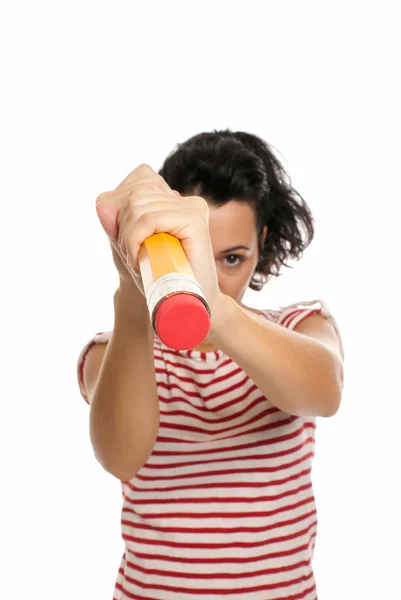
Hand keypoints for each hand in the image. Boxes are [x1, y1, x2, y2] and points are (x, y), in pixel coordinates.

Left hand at [95, 164, 222, 314]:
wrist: (186, 304)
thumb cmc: (159, 279)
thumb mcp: (130, 246)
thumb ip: (116, 224)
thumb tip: (102, 205)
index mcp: (172, 200)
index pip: (137, 181)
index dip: (120, 211)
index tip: (127, 243)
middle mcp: (184, 199)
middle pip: (133, 195)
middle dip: (122, 229)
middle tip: (131, 257)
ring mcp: (191, 207)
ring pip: (137, 207)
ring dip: (128, 239)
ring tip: (137, 262)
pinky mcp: (194, 218)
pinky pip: (149, 219)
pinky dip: (136, 241)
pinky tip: (141, 261)